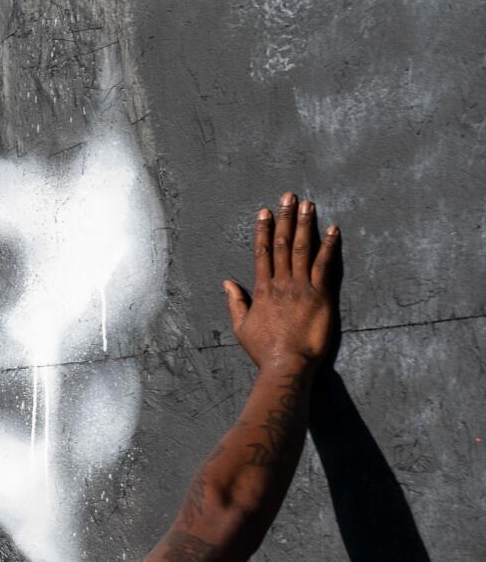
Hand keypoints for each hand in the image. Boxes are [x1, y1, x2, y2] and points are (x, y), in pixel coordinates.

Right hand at [224, 191, 342, 373]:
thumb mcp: (241, 327)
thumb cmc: (264, 350)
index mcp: (262, 290)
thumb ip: (236, 302)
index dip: (263, 230)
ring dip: (306, 224)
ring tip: (308, 205)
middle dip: (285, 218)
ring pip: (303, 249)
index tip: (264, 212)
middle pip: (283, 244)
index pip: (262, 253)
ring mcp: (301, 287)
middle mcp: (281, 283)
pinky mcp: (320, 295)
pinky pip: (325, 265)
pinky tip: (333, 229)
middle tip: (288, 197)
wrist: (287, 364)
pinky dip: (329, 246)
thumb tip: (227, 283)